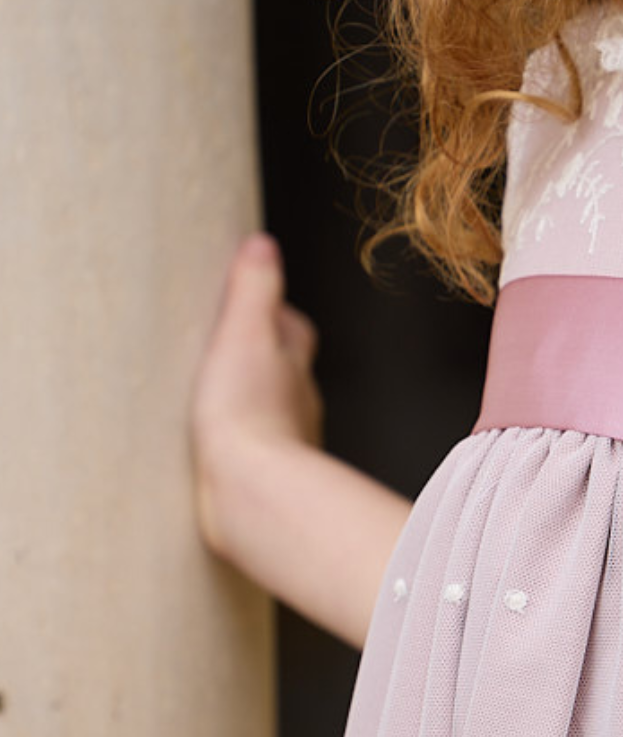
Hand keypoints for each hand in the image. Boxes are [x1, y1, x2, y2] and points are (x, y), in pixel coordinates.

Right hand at [192, 233, 323, 556]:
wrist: (249, 493)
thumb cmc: (247, 411)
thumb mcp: (244, 334)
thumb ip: (253, 289)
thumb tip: (263, 244)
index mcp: (293, 362)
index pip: (291, 326)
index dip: (272, 311)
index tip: (249, 301)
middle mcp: (296, 399)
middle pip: (282, 368)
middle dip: (261, 357)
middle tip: (228, 347)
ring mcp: (282, 439)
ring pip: (268, 409)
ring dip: (248, 400)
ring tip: (213, 395)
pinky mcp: (259, 475)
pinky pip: (250, 447)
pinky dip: (237, 439)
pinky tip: (212, 444)